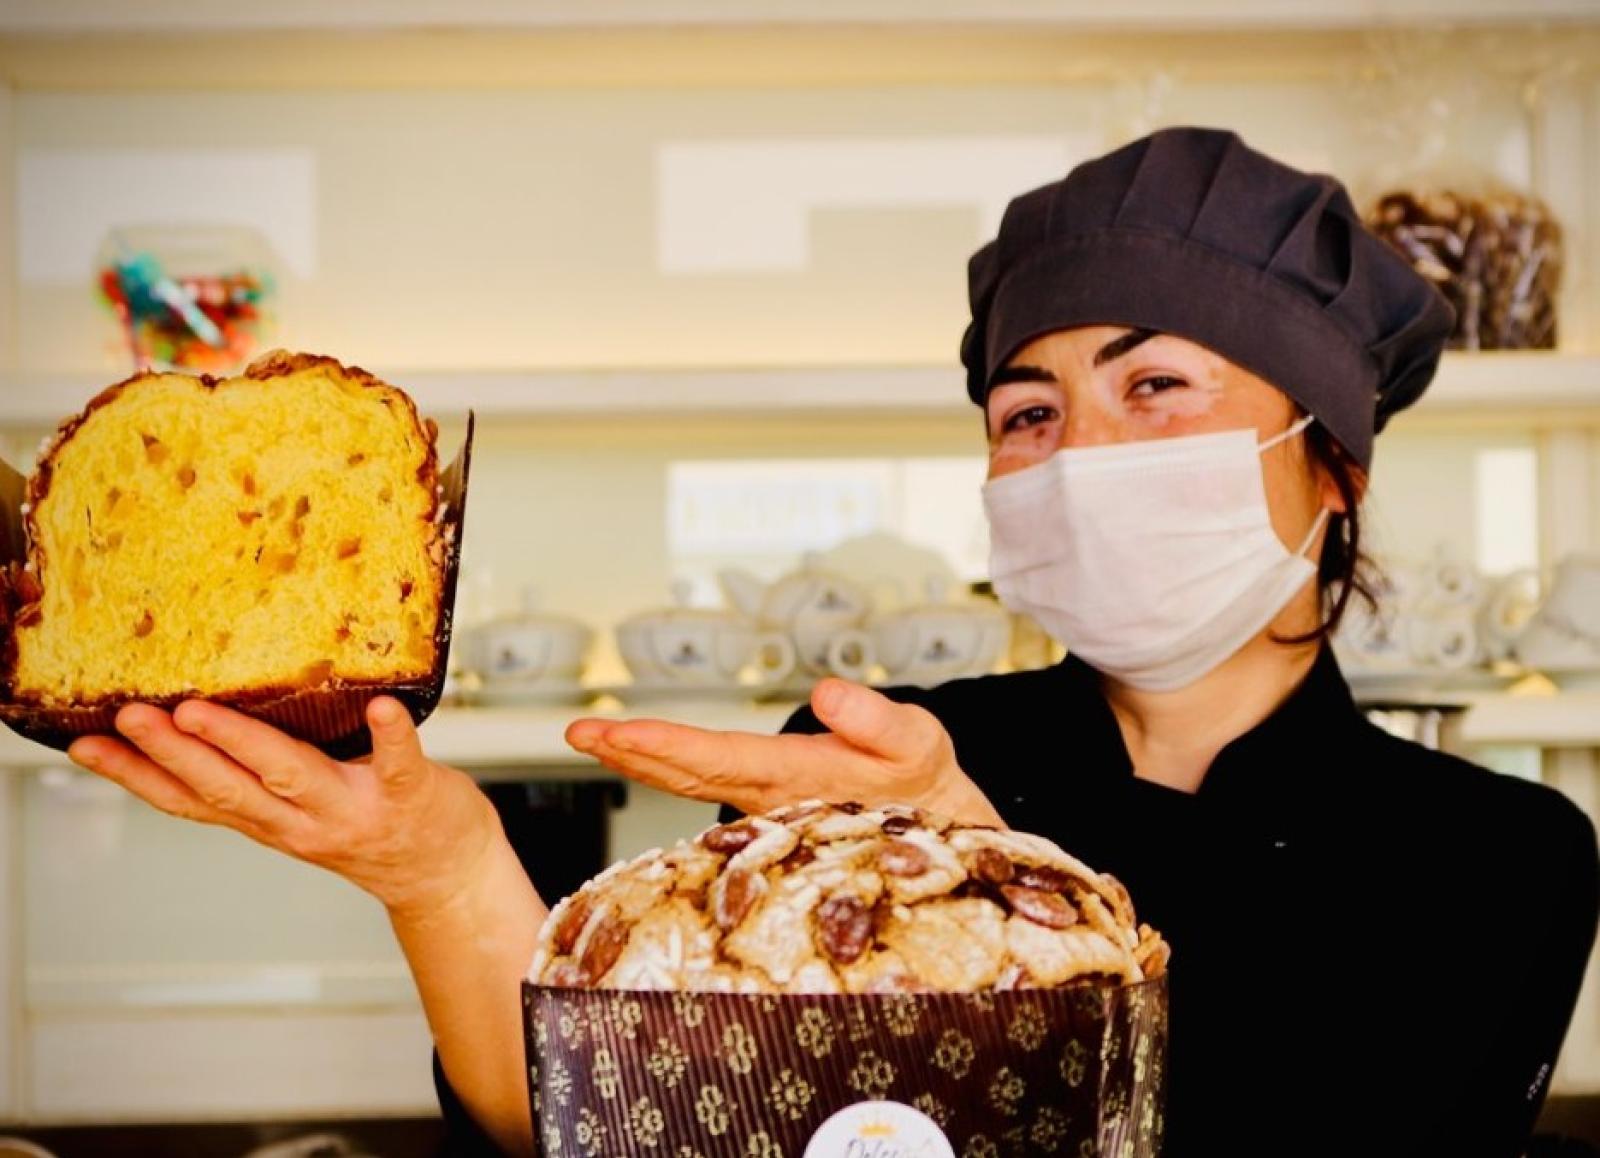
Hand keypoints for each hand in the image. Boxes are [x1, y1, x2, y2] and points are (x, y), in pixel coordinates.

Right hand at [68, 697, 502, 916]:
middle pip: (228, 789)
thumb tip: (195, 722)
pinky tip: (383, 706)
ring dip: (242, 744)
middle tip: (131, 717)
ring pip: (290, 776)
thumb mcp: (294, 815)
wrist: (444, 873)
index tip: (85, 746)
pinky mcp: (410, 792)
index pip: (191, 801)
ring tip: (201, 711)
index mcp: (270, 821)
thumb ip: (253, 782)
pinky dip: (391, 734)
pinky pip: (399, 761)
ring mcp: (355, 808)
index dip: (135, 778)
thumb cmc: (370, 825)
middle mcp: (303, 822)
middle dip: (175, 754)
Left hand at [566, 678, 1002, 826]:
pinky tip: (643, 757)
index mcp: (799, 781)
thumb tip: (824, 694)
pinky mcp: (769, 800)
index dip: (664, 748)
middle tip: (578, 732)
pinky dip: (669, 768)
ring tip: (594, 739)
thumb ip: (875, 720)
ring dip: (640, 760)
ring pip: (691, 783)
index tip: (616, 735)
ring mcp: (766, 803)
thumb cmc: (927, 786)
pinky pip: (707, 784)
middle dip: (630, 754)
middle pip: (687, 775)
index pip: (719, 760)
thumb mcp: (919, 743)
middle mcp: (771, 798)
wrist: (944, 830)